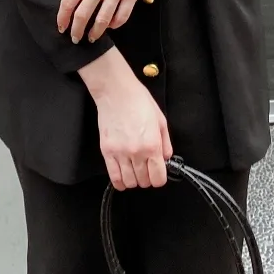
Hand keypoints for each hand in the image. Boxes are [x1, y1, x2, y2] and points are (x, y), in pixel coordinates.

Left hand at [58, 0, 165, 44]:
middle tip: (75, 38)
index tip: (61, 27)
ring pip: (102, 20)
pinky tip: (112, 26)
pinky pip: (122, 16)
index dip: (62, 18)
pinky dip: (115, 25)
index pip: (68, 1)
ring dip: (95, 33)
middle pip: (82, 15)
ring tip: (92, 37)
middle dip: (76, 30)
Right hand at [78, 48, 172, 187]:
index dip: (160, 178)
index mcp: (152, 145)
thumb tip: (166, 158)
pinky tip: (123, 176)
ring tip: (135, 170)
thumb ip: (166, 143)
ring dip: (134, 179)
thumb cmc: (139, 101)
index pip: (158, 178)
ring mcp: (120, 153)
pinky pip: (114, 177)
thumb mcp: (160, 120)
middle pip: (144, 182)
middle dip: (147, 178)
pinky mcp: (106, 152)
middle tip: (147, 168)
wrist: (116, 92)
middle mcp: (137, 153)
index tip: (158, 172)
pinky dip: (120, 182)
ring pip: (129, 182)